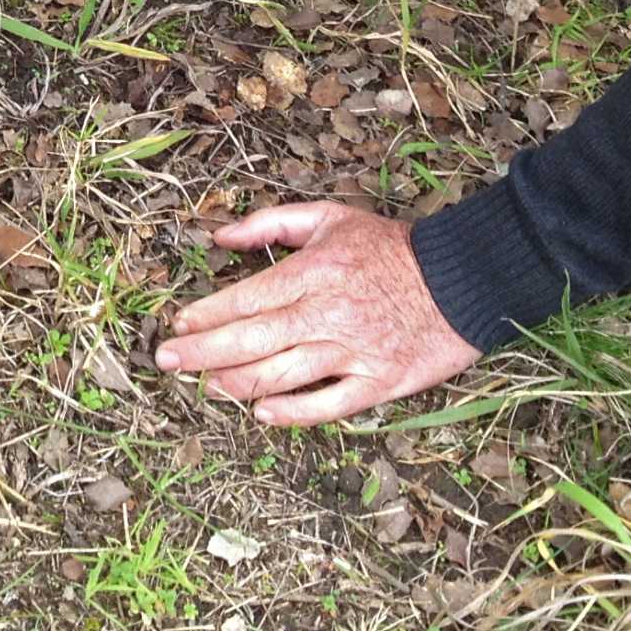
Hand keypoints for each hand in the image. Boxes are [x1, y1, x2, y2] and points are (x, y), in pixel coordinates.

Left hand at [153, 203, 478, 426]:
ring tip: (206, 386)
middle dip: (202, 353)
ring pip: (282, 375)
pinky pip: (329, 406)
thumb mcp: (330, 217)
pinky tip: (262, 413)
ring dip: (237, 383)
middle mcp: (328, 314)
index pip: (246, 299)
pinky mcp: (379, 383)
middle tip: (167, 361)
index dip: (206, 315)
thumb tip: (219, 236)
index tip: (177, 325)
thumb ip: (272, 223)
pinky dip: (293, 413)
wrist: (463, 279)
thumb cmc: (391, 247)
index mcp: (314, 272)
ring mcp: (354, 352)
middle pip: (252, 340)